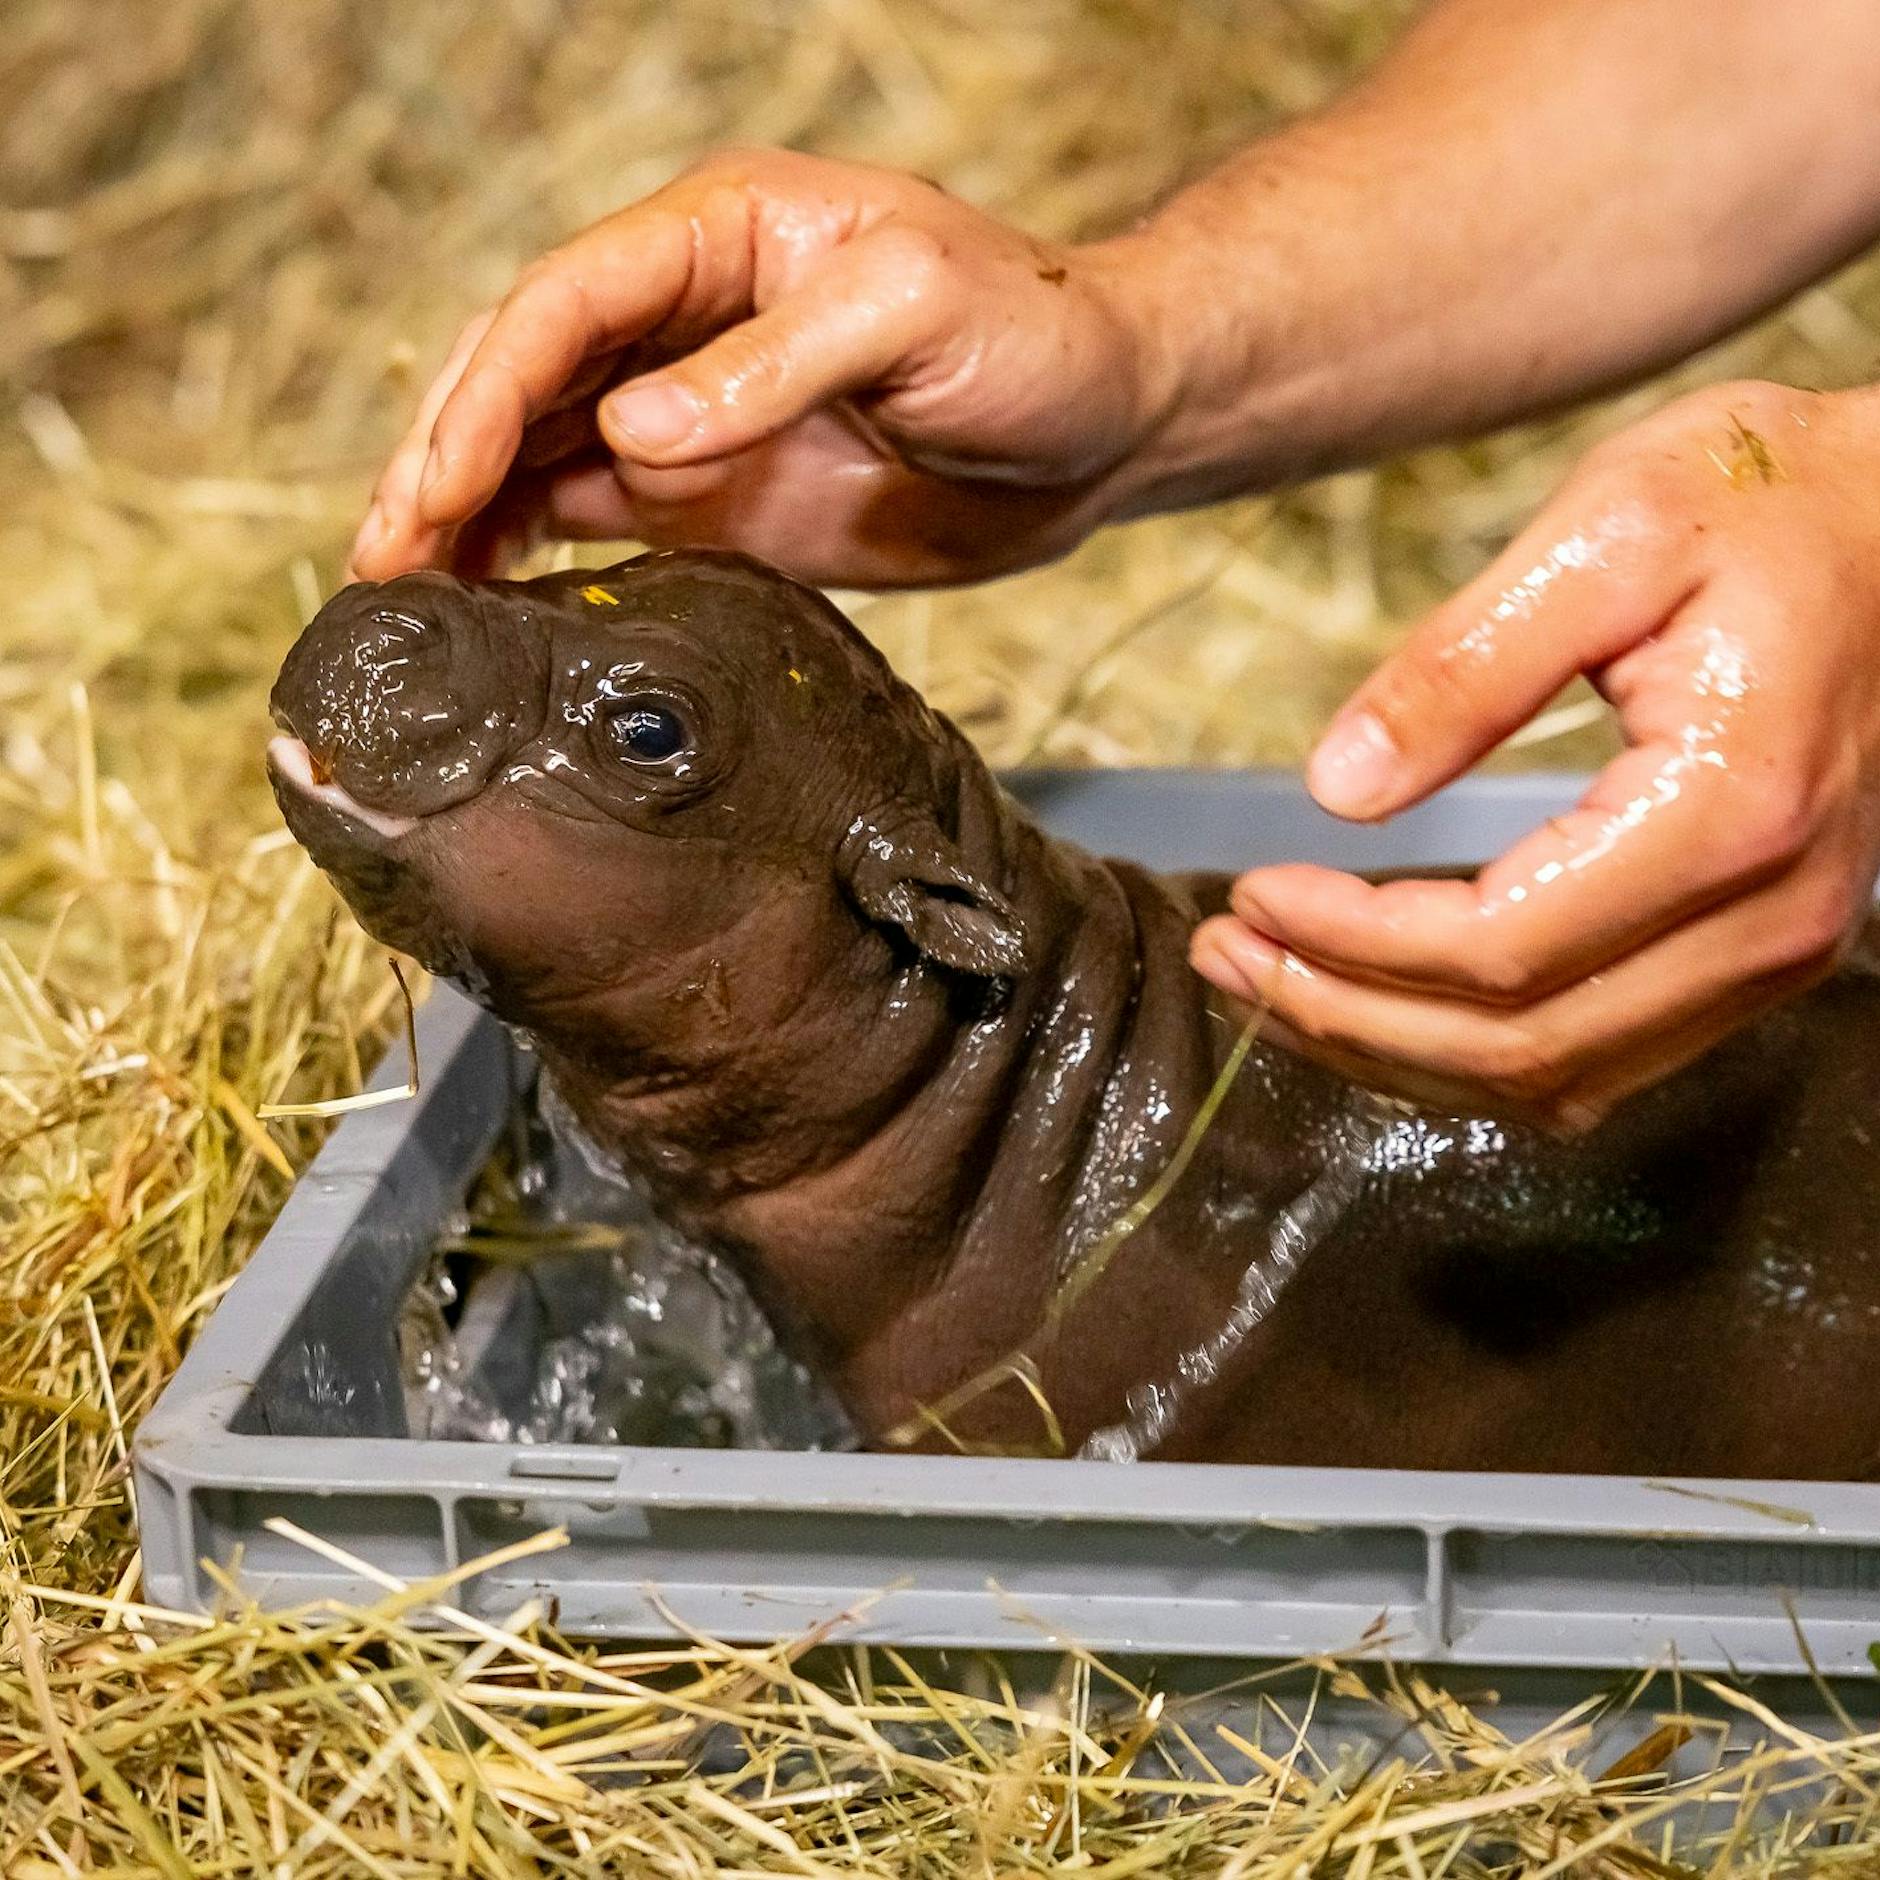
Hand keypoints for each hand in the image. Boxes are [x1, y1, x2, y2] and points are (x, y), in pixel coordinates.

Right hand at [348, 149, 1173, 588]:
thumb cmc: (1034, 336)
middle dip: (441, 458)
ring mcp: (694, 413)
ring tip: (398, 593)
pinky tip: (484, 602)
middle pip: (523, 376)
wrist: (1102, 423)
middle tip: (378, 556)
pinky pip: (595, 519)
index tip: (436, 484)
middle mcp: (684, 320)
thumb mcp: (916, 314)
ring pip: (539, 452)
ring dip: (464, 515)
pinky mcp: (716, 496)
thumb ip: (773, 366)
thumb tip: (630, 431)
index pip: (564, 303)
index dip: (487, 392)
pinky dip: (529, 555)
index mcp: (718, 235)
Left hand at [1193, 380, 1879, 1127]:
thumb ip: (1463, 667)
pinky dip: (1466, 1046)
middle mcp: (1767, 918)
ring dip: (1389, 1047)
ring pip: (1548, 1077)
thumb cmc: (1763, 499)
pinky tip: (1378, 989)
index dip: (1351, 945)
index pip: (1499, 951)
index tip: (1250, 893)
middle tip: (1223, 953)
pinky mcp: (1753, 954)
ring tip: (1270, 974)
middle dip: (1342, 1013)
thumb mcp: (1606, 532)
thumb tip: (1333, 791)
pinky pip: (1591, 1056)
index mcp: (1729, 811)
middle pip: (1514, 1044)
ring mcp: (1773, 953)